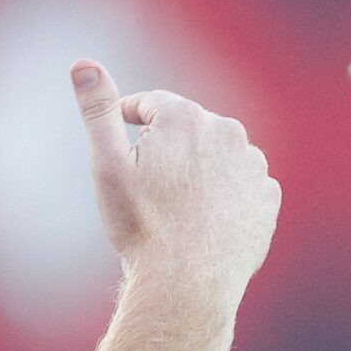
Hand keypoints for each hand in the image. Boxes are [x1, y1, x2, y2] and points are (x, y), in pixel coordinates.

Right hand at [74, 61, 281, 303]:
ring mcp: (253, 165)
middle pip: (189, 129)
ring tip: (178, 205)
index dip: (131, 116)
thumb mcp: (107, 166)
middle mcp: (227, 132)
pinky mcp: (267, 198)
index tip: (121, 131)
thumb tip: (82, 64)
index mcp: (185, 118)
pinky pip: (242, 186)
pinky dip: (225, 196)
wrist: (187, 285)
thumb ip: (97, 110)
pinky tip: (205, 221)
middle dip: (168, 146)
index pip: (153, 104)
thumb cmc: (141, 227)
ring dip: (199, 169)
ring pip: (218, 156)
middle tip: (148, 183)